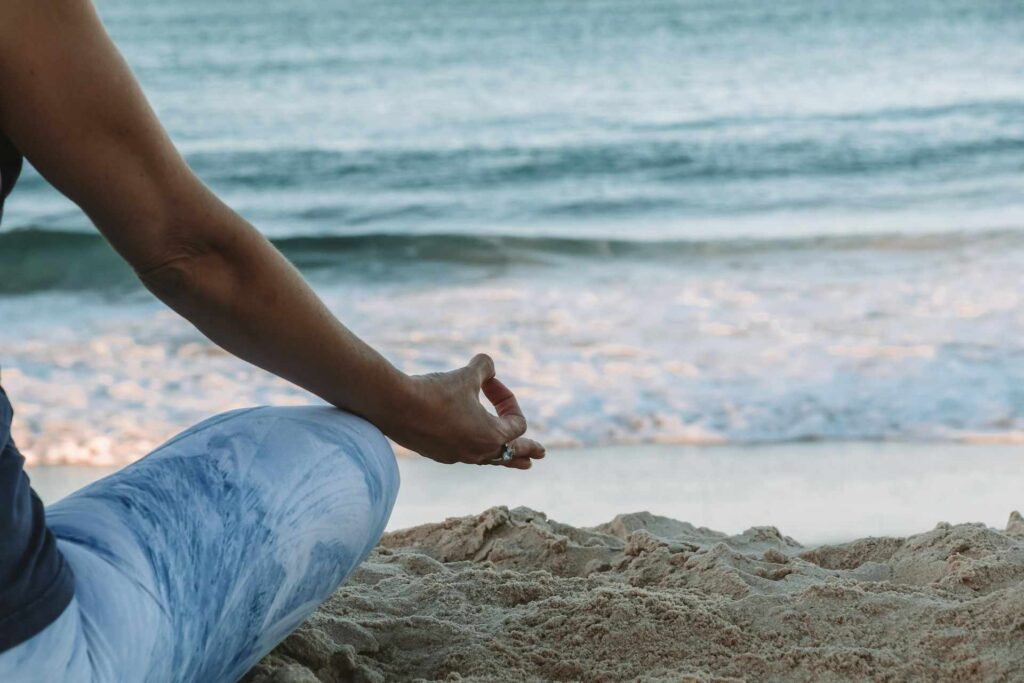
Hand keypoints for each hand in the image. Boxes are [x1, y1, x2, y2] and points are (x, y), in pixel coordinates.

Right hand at [382, 354, 544, 469]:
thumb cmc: (436, 391)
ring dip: (504, 457)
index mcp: (492, 436)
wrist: (396, 406)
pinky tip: (473, 449)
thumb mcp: (466, 374)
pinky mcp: (438, 454)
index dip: (508, 399)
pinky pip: (465, 455)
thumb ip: (484, 368)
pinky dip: (475, 449)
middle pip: (510, 454)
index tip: (489, 382)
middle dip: (527, 450)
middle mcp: (478, 452)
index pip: (516, 422)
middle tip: (540, 455)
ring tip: (520, 463)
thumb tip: (489, 366)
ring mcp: (457, 456)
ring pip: (488, 459)